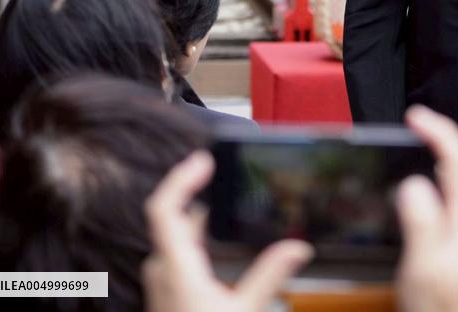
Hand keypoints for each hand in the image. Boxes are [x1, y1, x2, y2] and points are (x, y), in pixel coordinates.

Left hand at [143, 151, 312, 311]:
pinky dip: (197, 249)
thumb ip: (269, 276)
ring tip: (226, 217)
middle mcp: (161, 274)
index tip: (204, 160)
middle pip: (173, 223)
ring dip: (199, 227)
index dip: (181, 178)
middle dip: (200, 201)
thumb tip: (297, 248)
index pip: (164, 208)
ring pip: (175, 245)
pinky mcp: (166, 303)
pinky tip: (219, 258)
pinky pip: (177, 263)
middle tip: (224, 183)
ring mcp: (160, 290)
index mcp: (176, 268)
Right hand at [396, 106, 457, 311]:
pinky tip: (419, 194)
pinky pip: (452, 204)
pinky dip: (435, 187)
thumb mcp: (426, 269)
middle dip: (435, 142)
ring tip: (410, 150)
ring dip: (434, 163)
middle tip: (407, 129)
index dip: (439, 130)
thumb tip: (414, 181)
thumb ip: (422, 222)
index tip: (415, 116)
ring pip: (455, 186)